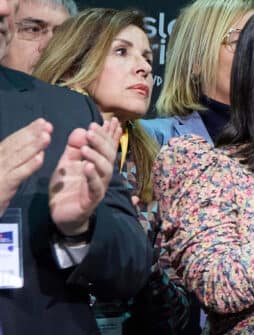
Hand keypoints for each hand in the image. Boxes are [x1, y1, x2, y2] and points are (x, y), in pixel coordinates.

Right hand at [0, 118, 52, 211]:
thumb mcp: (2, 173)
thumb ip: (12, 161)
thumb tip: (34, 151)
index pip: (12, 141)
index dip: (27, 131)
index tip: (42, 122)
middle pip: (14, 145)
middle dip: (31, 134)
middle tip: (47, 125)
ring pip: (17, 157)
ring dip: (32, 146)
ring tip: (46, 137)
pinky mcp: (2, 186)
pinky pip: (17, 175)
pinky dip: (28, 166)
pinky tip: (40, 158)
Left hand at [49, 118, 121, 235]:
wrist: (62, 215)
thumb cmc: (67, 188)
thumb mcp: (67, 163)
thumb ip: (73, 148)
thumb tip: (81, 129)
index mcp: (97, 165)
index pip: (107, 146)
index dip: (110, 133)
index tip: (110, 120)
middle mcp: (102, 175)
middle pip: (108, 156)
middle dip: (102, 141)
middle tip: (91, 128)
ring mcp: (98, 187)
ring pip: (105, 170)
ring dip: (96, 156)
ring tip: (86, 147)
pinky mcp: (91, 200)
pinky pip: (95, 187)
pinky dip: (92, 176)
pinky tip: (87, 167)